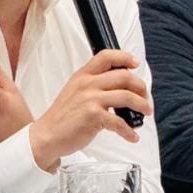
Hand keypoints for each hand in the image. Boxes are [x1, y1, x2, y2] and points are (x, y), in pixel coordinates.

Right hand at [29, 49, 152, 171]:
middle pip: (124, 76)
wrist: (47, 135)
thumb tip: (118, 86)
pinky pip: (120, 122)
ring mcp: (90, 99)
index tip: (135, 63)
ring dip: (141, 105)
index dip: (124, 57)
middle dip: (141, 86)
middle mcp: (87, 84)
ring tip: (145, 112)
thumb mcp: (74, 91)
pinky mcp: (93, 116)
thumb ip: (93, 84)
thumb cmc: (62, 116)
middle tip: (145, 96)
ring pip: (127, 96)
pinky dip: (129, 131)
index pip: (106, 57)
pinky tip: (132, 135)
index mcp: (83, 75)